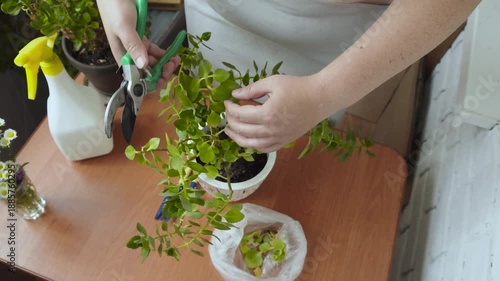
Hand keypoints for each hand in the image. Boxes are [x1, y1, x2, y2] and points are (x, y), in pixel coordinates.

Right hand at [96, 0, 179, 86]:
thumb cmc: (115, 9)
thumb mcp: (124, 28)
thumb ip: (133, 46)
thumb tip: (143, 65)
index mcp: (122, 57)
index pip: (136, 77)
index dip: (150, 82)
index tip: (163, 78)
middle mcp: (129, 56)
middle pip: (146, 71)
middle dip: (160, 72)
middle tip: (172, 66)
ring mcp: (136, 48)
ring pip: (152, 62)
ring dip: (164, 63)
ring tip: (176, 59)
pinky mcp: (141, 40)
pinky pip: (154, 51)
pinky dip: (163, 54)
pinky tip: (173, 54)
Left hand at [224, 74, 338, 151]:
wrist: (320, 98)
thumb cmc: (298, 87)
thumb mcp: (273, 82)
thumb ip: (252, 89)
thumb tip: (236, 94)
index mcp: (267, 114)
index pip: (240, 115)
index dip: (230, 108)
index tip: (227, 102)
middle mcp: (271, 130)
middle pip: (243, 130)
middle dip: (231, 122)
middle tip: (227, 114)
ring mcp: (278, 138)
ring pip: (251, 144)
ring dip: (238, 138)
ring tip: (230, 131)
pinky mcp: (285, 141)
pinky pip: (265, 149)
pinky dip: (254, 146)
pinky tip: (249, 140)